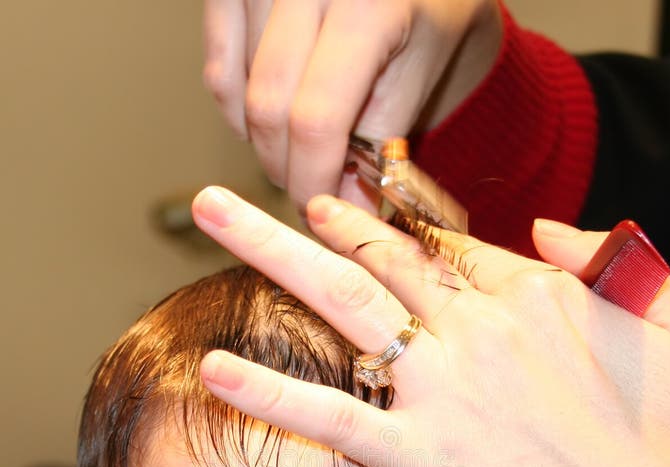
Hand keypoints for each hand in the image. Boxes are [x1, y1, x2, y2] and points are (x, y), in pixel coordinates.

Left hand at [192, 186, 669, 466]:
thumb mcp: (662, 329)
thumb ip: (605, 266)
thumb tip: (545, 227)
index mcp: (539, 297)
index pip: (443, 247)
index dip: (386, 226)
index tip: (340, 214)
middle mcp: (485, 329)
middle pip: (381, 254)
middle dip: (311, 216)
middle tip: (254, 197)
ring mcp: (450, 390)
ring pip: (344, 301)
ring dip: (270, 250)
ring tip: (212, 216)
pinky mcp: (426, 458)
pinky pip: (333, 414)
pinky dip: (270, 391)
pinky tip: (214, 368)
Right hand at [203, 0, 501, 211]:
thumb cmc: (426, 13)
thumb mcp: (418, 77)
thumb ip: (380, 146)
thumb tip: (347, 216)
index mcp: (367, 4)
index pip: (316, 120)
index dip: (312, 180)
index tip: (320, 211)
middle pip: (268, 110)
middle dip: (286, 168)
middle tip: (310, 190)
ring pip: (238, 95)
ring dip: (265, 143)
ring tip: (301, 149)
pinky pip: (217, 70)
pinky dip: (237, 110)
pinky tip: (270, 120)